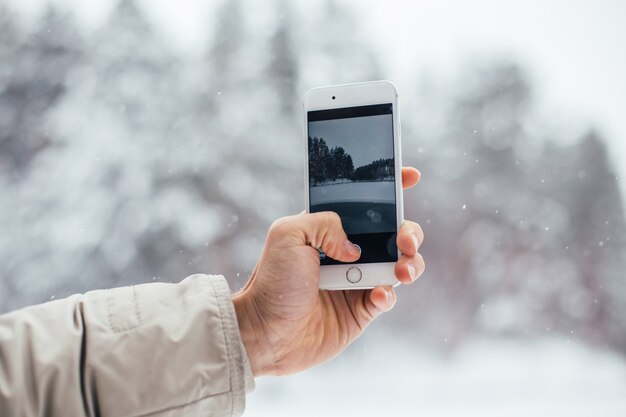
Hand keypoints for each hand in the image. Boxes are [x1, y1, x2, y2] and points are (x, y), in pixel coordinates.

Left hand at [233, 167, 423, 375]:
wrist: (267, 332)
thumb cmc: (271, 282)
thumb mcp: (288, 234)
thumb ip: (325, 222)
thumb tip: (355, 246)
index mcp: (329, 229)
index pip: (363, 202)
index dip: (389, 188)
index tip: (410, 176)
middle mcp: (347, 252)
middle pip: (393, 233)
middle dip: (409, 232)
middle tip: (405, 241)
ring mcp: (357, 281)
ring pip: (400, 264)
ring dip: (410, 263)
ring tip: (401, 271)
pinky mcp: (361, 310)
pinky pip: (388, 297)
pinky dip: (387, 295)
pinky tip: (375, 296)